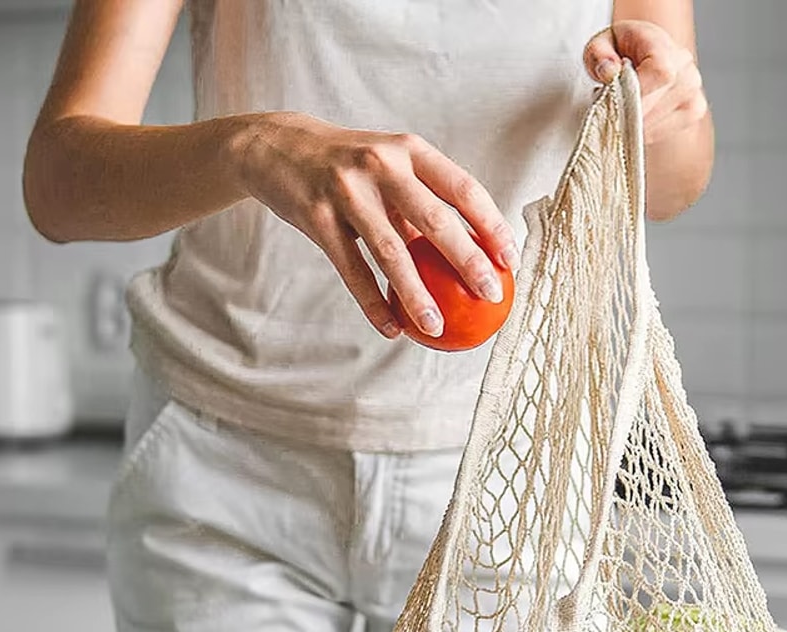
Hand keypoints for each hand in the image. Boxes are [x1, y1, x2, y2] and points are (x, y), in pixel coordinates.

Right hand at [234, 114, 519, 339]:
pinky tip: (392, 328)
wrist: (275, 148)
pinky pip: (352, 269)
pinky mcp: (317, 217)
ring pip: (391, 252)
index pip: (464, 189)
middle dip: (468, 261)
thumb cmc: (348, 167)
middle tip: (490, 296)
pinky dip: (373, 303)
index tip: (511, 261)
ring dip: (417, 295)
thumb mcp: (389, 168)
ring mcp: (346, 190)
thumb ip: (423, 204)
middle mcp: (382, 164)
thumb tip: (473, 255)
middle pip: (435, 220)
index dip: (492, 226)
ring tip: (437, 328)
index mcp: (410, 151)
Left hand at [583, 21, 707, 145]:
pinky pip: (666, 131)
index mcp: (661, 42)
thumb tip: (610, 72)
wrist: (639, 56)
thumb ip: (598, 55)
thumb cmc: (618, 51)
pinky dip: (647, 131)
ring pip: (658, 120)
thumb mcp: (598, 45)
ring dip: (635, 123)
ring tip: (624, 111)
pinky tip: (638, 120)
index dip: (636, 94)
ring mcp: (693, 88)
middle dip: (628, 114)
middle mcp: (684, 64)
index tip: (614, 102)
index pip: (660, 72)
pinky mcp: (694, 109)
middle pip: (657, 102)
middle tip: (611, 112)